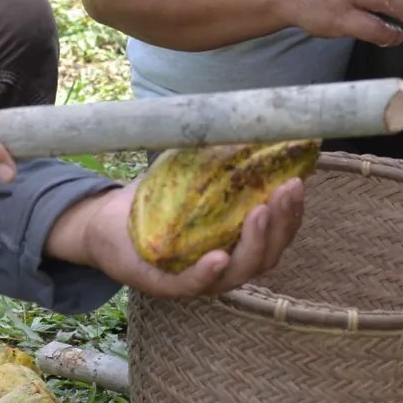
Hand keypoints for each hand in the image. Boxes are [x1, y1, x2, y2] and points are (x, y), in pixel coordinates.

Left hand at [45, 176, 306, 297]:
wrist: (105, 220)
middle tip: (286, 192)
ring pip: (237, 273)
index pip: (276, 236)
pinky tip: (219, 256)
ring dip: (255, 244)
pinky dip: (207, 273)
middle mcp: (223, 267)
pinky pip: (191, 285)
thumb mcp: (193, 175)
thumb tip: (249, 118)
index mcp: (237, 244)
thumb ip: (220, 158)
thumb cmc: (156, 200)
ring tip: (261, 212)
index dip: (292, 215)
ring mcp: (195, 279)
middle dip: (282, 226)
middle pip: (265, 257)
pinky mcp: (163, 285)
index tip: (298, 183)